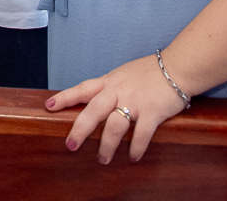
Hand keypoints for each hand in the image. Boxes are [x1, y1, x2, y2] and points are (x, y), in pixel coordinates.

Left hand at [46, 54, 188, 163]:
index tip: (49, 106)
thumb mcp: (122, 75)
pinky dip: (136, 147)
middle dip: (80, 129)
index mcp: (109, 82)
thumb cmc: (149, 72)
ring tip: (102, 159)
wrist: (177, 67)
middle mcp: (118, 91)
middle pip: (94, 111)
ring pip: (115, 126)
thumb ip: (108, 87)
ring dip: (107, 145)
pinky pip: (141, 133)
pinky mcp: (153, 112)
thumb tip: (94, 100)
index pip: (82, 89)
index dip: (65, 97)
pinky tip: (132, 157)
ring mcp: (135, 102)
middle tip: (71, 145)